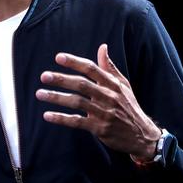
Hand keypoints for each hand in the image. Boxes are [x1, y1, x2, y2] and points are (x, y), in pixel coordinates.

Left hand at [35, 44, 161, 159]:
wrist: (142, 135)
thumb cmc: (129, 106)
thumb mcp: (123, 85)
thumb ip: (109, 67)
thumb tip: (102, 47)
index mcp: (113, 84)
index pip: (91, 69)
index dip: (74, 62)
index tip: (58, 57)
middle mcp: (109, 97)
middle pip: (82, 84)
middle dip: (61, 79)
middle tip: (44, 76)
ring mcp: (104, 113)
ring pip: (77, 102)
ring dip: (56, 98)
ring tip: (39, 94)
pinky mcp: (100, 128)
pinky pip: (77, 121)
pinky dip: (61, 119)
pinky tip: (47, 115)